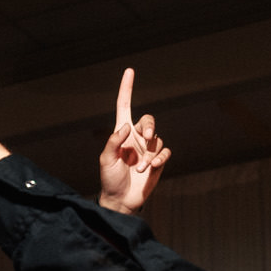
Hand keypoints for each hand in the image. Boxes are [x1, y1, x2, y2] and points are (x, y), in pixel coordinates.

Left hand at [97, 68, 169, 214]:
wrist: (121, 200)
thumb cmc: (110, 180)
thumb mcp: (106, 160)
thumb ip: (114, 141)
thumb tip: (126, 126)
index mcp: (121, 134)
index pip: (124, 106)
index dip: (126, 89)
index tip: (129, 71)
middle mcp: (136, 138)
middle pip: (148, 120)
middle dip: (150, 125)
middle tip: (147, 135)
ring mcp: (147, 149)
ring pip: (157, 138)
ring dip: (150, 152)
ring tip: (140, 168)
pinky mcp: (157, 161)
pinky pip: (164, 152)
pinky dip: (159, 158)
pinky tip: (150, 168)